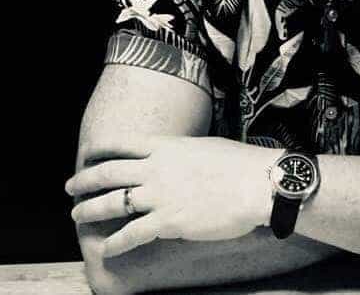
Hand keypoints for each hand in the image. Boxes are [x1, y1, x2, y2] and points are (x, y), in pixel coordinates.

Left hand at [65, 135, 281, 257]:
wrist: (256, 183)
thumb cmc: (239, 163)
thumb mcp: (206, 146)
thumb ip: (184, 152)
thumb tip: (178, 156)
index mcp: (168, 146)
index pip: (124, 143)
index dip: (101, 149)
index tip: (88, 154)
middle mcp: (157, 168)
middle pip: (109, 172)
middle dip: (84, 181)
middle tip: (71, 188)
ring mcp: (160, 195)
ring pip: (112, 202)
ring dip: (90, 210)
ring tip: (77, 216)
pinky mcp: (167, 222)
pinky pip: (131, 234)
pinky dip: (114, 243)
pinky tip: (106, 249)